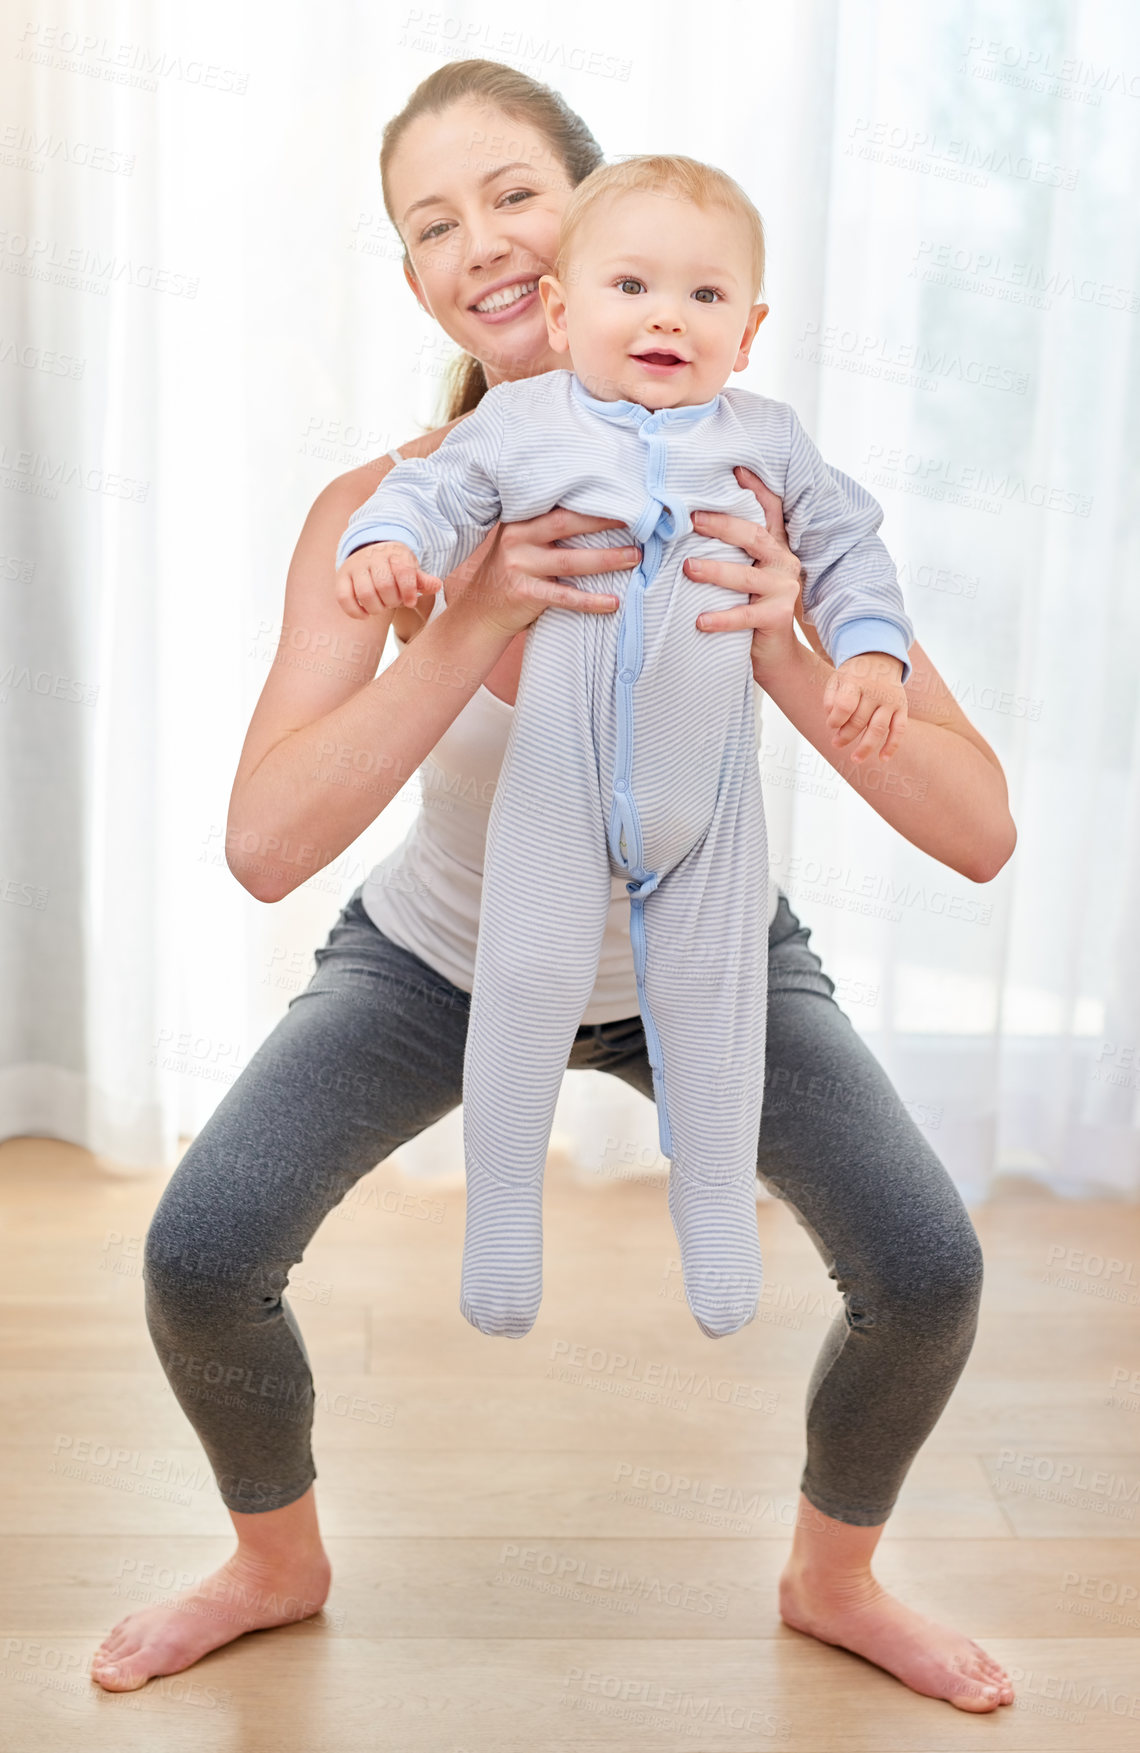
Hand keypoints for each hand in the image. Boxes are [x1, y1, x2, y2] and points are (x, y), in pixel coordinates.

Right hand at [336, 541, 442, 620]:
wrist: (370, 552)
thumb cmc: (394, 568)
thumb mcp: (411, 570)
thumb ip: (422, 580)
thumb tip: (436, 585)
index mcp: (393, 554)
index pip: (403, 572)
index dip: (409, 591)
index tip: (411, 601)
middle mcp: (372, 558)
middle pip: (384, 586)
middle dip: (393, 601)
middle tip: (394, 601)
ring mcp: (355, 567)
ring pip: (365, 593)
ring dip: (376, 608)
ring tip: (381, 606)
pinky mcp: (341, 577)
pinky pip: (344, 598)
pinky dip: (355, 612)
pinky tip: (365, 614)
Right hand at [450, 509, 641, 637]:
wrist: (482, 611)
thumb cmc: (515, 571)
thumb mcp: (523, 541)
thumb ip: (549, 527)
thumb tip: (601, 512)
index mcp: (521, 519)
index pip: (561, 503)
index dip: (592, 498)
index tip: (623, 494)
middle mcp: (518, 538)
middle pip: (567, 523)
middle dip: (605, 522)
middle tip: (638, 521)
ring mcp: (520, 565)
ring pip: (571, 561)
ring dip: (607, 559)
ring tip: (635, 557)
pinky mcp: (525, 593)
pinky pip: (565, 597)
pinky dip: (591, 601)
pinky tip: (613, 603)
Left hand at [686, 466, 801, 681]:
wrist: (774, 657)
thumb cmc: (750, 612)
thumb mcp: (741, 577)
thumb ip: (729, 553)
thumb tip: (686, 525)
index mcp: (773, 548)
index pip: (768, 510)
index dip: (756, 488)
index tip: (736, 469)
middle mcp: (783, 562)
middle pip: (753, 536)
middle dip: (722, 525)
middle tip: (691, 520)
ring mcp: (784, 589)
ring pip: (746, 576)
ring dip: (715, 571)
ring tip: (687, 568)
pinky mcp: (779, 616)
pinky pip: (745, 615)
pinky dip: (721, 618)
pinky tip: (699, 620)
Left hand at [824, 653, 907, 761]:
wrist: (880, 658)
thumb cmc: (853, 675)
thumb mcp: (837, 679)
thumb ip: (830, 699)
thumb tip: (832, 720)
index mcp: (855, 682)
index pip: (845, 706)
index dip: (835, 721)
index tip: (831, 725)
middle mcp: (875, 691)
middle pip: (859, 720)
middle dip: (846, 736)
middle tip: (836, 743)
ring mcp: (890, 700)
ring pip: (878, 728)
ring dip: (866, 747)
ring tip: (855, 759)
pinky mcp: (902, 707)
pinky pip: (900, 729)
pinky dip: (893, 745)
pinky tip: (883, 758)